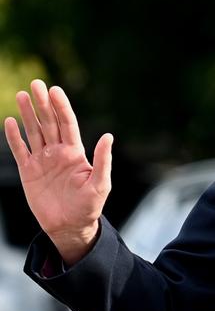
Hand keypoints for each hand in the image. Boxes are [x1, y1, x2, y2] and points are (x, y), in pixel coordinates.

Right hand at [4, 79, 112, 264]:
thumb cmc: (89, 206)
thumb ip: (102, 161)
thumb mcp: (100, 184)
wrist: (70, 226)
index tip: (55, 90)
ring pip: (34, 132)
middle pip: (49, 123)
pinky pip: (20, 150)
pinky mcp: (29, 172)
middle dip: (42, 104)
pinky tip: (10, 121)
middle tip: (36, 84)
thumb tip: (108, 136)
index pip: (67, 124)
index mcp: (75, 153)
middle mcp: (58, 153)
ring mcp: (42, 161)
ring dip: (28, 115)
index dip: (61, 107)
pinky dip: (14, 137)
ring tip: (23, 95)